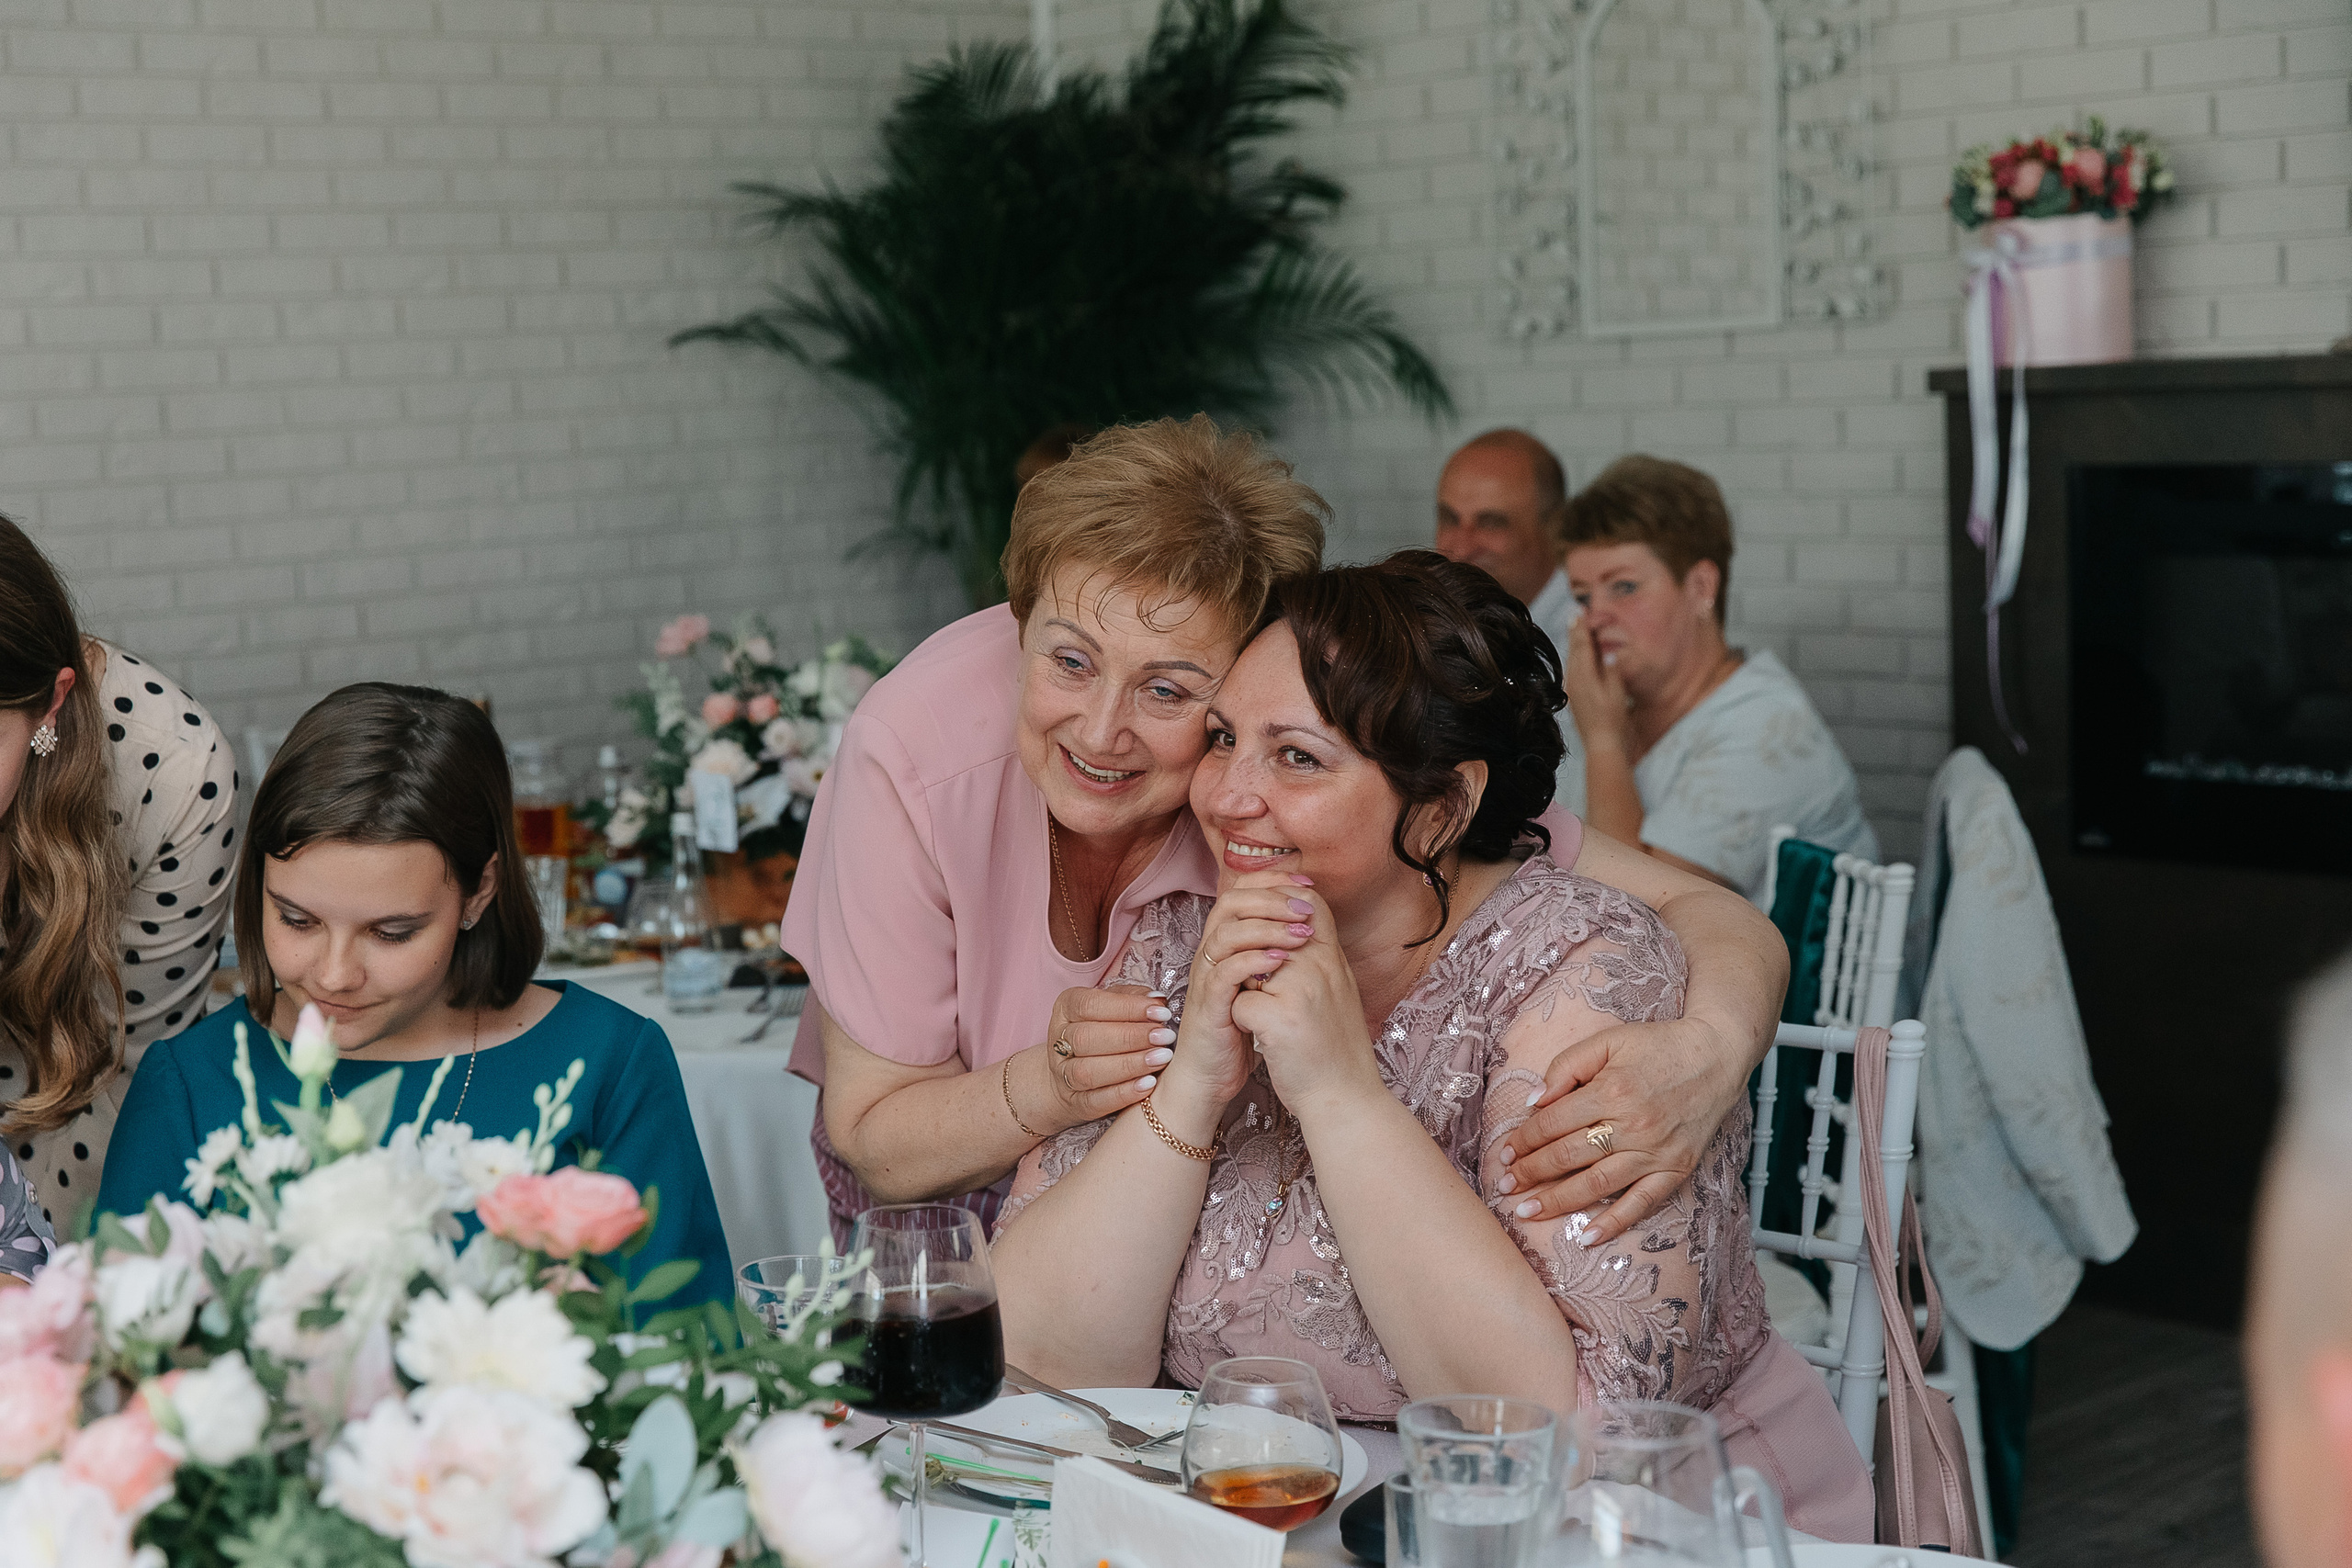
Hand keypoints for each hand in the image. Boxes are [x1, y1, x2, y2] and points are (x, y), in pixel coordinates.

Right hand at [1036, 985, 1174, 1130]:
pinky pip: (1095, 1101)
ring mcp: (1062, 1074)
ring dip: (1129, 1065)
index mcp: (1066, 1008)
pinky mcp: (1074, 1103)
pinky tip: (1149, 1085)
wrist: (1075, 1076)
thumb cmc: (1103, 1033)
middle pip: (1087, 1038)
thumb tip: (1158, 1000)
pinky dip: (1123, 1094)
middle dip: (1131, 1037)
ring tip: (1161, 1059)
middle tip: (1165, 1037)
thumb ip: (1132, 999)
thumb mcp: (1112, 1008)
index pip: (1090, 1004)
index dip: (1127, 1008)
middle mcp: (1059, 1040)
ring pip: (1088, 1071)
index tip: (1161, 1012)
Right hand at [1161, 870, 1323, 1111]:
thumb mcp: (1263, 985)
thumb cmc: (1240, 1031)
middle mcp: (1212, 954)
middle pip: (1231, 903)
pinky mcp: (1208, 1005)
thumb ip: (1276, 954)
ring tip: (1301, 932)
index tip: (1308, 885)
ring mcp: (1207, 978)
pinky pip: (1225, 971)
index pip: (1242, 893)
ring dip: (1267, 927)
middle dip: (1271, 898)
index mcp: (1226, 945)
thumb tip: (1311, 924)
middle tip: (1305, 907)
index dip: (1273, 882)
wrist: (1212, 1077)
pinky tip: (1282, 962)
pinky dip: (1254, 961)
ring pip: (1227, 932)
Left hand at [1227, 882, 1380, 1111]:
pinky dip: (1245, 1025)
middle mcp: (1320, 966)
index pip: (1307, 904)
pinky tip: (1267, 1042)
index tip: (1265, 922)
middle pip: (1267, 935)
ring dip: (1249, 994)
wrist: (1346, 1099)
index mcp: (1334, 958)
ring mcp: (1300, 989)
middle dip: (1255, 961)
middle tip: (1265, 992)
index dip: (1280, 902)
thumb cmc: (1335, 1049)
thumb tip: (1291, 930)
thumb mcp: (1336, 992)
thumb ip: (1317, 959)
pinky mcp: (1279, 1018)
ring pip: (1247, 970)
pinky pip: (1240, 1005)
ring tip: (1273, 1022)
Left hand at [1490, 1015, 1748, 1244]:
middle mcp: (1632, 1124)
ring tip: (1528, 1212)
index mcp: (1611, 1090)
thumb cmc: (1657, 1046)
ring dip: (1558, 1202)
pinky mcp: (1675, 1169)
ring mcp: (1655, 1151)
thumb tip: (1534, 1102)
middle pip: (1568, 1156)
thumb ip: (1567, 1067)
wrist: (1715, 1057)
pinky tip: (1587, 1238)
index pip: (1553, 1123)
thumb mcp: (1607, 1041)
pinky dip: (1614, 1223)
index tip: (1504, 1153)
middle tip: (1506, 1186)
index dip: (1524, 1140)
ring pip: (1597, 1184)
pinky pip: (1642, 1203)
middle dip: (1531, 1173)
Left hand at [1560, 619, 1629, 751]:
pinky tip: (1578, 657)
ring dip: (1574, 644)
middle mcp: (1574, 681)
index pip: (1582, 645)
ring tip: (1575, 629)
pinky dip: (1575, 658)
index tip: (1580, 612)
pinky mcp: (1573, 697)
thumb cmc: (1613, 720)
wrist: (1601, 745)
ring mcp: (1572, 689)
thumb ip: (1612, 671)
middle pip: (1573, 650)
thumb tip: (1609, 652)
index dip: (1582, 627)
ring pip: (1571, 659)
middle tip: (1575, 614)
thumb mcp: (1617, 693)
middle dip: (1575, 631)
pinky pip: (1572, 670)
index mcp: (1585, 676)